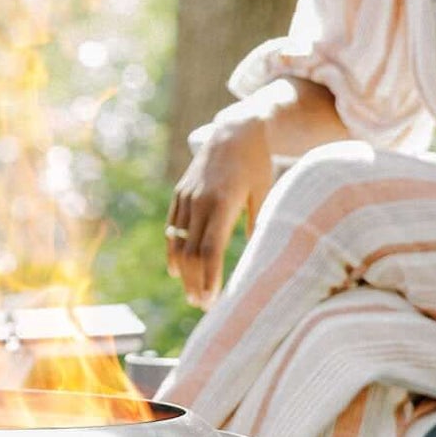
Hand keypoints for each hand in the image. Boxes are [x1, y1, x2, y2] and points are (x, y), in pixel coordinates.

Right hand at [166, 115, 272, 310]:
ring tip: (191, 294)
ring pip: (176, 243)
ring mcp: (186, 198)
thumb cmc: (256, 164)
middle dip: (194, 282)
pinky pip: (171, 228)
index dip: (208, 278)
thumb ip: (258, 225)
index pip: (209, 250)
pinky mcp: (179, 195)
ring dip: (182, 272)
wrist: (234, 131)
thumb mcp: (264, 193)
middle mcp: (199, 201)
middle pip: (190, 252)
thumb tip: (258, 259)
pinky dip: (173, 251)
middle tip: (202, 306)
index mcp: (221, 202)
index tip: (211, 300)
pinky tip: (177, 270)